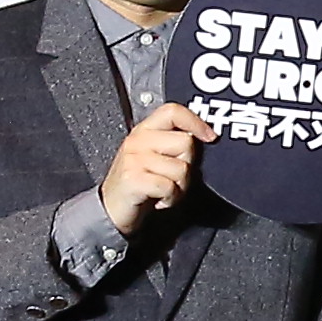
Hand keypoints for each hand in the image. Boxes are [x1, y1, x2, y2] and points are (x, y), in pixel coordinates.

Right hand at [99, 100, 218, 235]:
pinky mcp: (133, 179)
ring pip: (181, 169)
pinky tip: (158, 200)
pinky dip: (170, 199)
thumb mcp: (153, 156)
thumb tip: (205, 136)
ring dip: (179, 187)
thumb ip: (172, 143)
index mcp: (145, 130)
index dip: (196, 122)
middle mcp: (138, 140)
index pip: (173, 111)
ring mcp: (133, 159)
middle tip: (173, 178)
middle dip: (188, 165)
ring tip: (164, 190)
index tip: (210, 137)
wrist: (111, 209)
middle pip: (186, 143)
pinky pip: (169, 187)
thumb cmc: (138, 183)